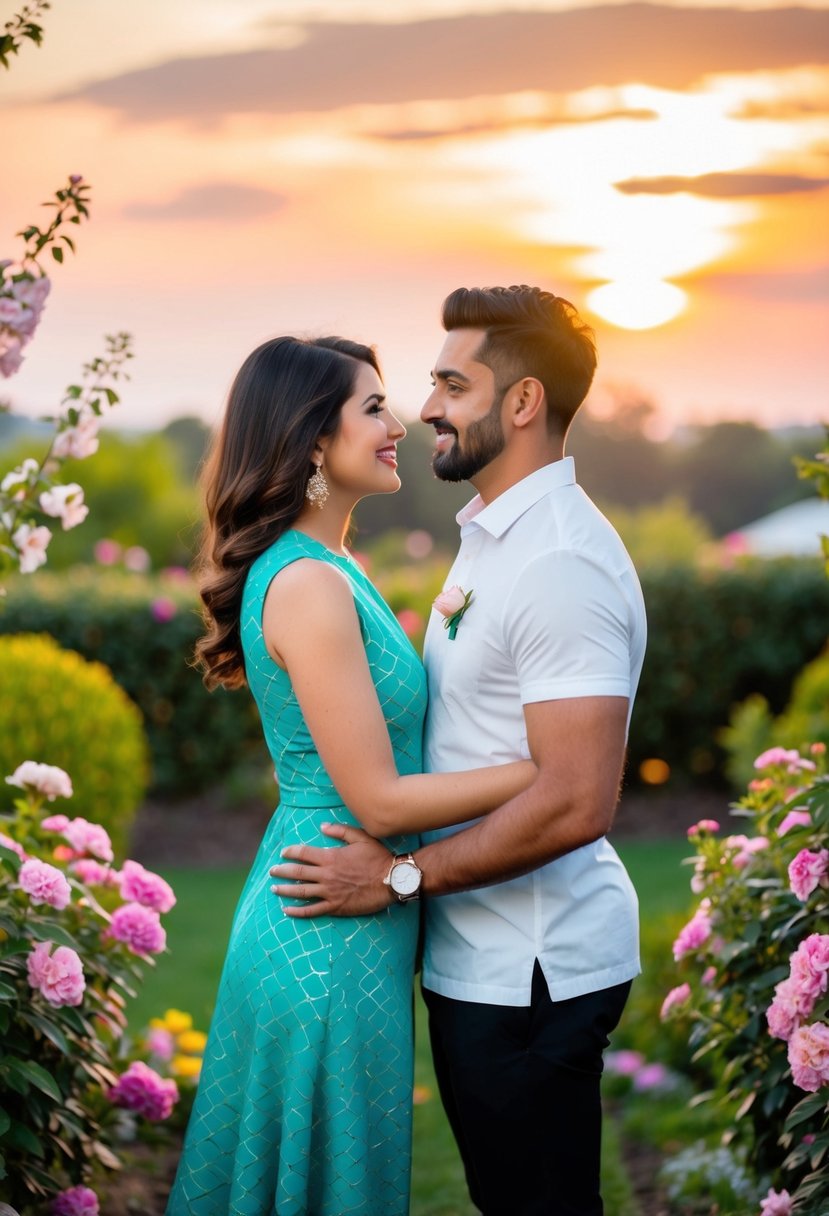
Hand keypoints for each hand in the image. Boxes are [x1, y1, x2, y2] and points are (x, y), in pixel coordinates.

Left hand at [269, 822, 394, 916]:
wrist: (391, 880)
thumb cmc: (378, 857)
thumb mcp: (361, 838)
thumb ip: (340, 831)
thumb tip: (322, 826)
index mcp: (331, 857)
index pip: (304, 853)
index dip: (291, 852)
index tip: (284, 852)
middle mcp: (327, 875)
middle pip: (297, 872)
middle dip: (282, 871)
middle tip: (272, 871)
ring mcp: (330, 892)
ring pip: (301, 891)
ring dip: (285, 890)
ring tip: (274, 889)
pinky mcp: (336, 907)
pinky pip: (312, 910)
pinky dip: (298, 911)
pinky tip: (287, 910)